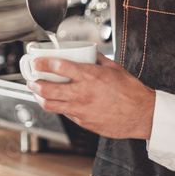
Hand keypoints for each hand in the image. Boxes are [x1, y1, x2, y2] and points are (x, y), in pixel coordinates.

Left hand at [27, 53, 155, 139]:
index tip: (37, 62)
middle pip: (47, 89)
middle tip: (32, 78)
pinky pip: (65, 114)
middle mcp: (82, 94)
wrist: (142, 114)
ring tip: (38, 92)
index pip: (58, 67)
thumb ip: (96, 59)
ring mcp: (81, 110)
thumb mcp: (113, 68)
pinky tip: (59, 102)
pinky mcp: (83, 123)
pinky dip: (58, 107)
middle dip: (34, 83)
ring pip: (50, 105)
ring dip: (40, 97)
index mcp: (89, 76)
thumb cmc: (130, 91)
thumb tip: (87, 53)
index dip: (42, 63)